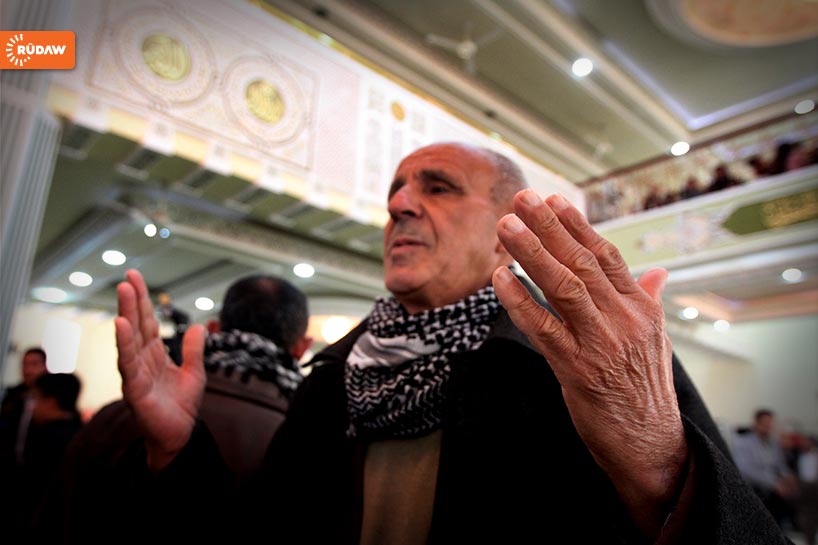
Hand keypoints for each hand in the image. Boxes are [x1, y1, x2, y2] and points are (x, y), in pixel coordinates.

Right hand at [116, 269, 205, 470]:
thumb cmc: (181, 406)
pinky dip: (124, 344)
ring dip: (126, 314)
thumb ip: (194, 350)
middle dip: (132, 300)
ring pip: (129, 339)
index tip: (135, 277)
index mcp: (154, 355)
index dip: (143, 300)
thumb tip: (201, 326)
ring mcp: (135, 374)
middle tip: (127, 277)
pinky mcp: (134, 389)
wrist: (178, 436)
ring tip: (124, 292)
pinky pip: (128, 363)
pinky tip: (121, 325)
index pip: (147, 322)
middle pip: (136, 325)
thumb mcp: (194, 373)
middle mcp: (141, 361)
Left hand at [492, 190, 686, 537]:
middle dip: (549, 228)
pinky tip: (500, 278)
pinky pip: (542, 327)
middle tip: (522, 198)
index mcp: (641, 308)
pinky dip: (519, 300)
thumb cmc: (646, 388)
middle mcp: (623, 320)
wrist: (649, 443)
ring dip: (532, 253)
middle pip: (581, 263)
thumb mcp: (656, 339)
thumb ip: (649, 301)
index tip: (553, 199)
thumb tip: (657, 272)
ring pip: (562, 287)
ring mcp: (600, 344)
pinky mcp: (577, 370)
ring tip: (506, 226)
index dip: (577, 226)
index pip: (606, 256)